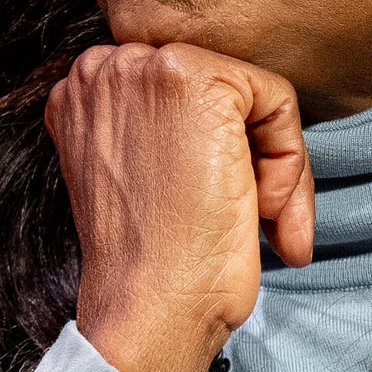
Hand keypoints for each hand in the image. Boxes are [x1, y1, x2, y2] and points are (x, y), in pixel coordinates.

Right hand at [45, 42, 313, 371]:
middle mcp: (104, 65)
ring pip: (251, 95)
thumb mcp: (133, 173)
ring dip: (272, 163)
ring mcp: (148, 68)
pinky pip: (278, 103)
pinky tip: (259, 209)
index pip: (178, 92)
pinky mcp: (199, 82)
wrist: (150, 306)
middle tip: (251, 215)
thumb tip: (218, 113)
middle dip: (248, 152)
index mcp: (82, 90)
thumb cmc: (149, 259)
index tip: (217, 204)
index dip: (212, 149)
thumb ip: (155, 127)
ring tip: (257, 217)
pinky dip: (288, 164)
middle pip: (217, 86)